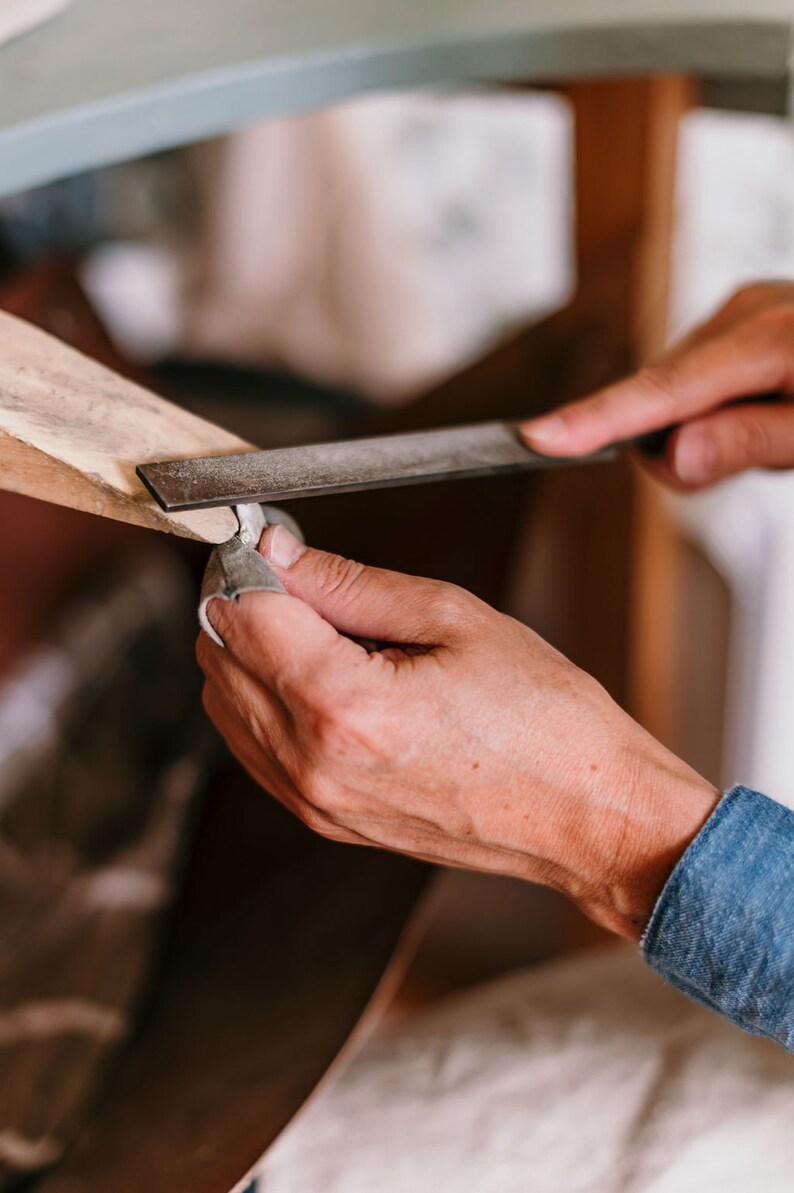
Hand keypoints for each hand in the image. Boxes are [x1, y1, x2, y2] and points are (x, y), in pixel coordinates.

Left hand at [197, 526, 716, 938]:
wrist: (584, 814)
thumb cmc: (543, 720)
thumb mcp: (452, 618)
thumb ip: (351, 583)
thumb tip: (283, 553)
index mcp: (344, 704)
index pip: (243, 612)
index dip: (248, 563)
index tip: (271, 542)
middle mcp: (313, 761)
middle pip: (219, 658)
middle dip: (246, 603)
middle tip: (301, 576)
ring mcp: (315, 799)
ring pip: (224, 704)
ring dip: (251, 654)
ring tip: (323, 631)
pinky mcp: (325, 819)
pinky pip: (254, 749)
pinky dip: (266, 702)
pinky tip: (321, 679)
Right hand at [521, 282, 793, 488]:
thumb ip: (754, 442)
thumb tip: (673, 455)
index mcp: (773, 336)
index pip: (665, 391)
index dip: (598, 419)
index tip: (538, 439)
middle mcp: (748, 311)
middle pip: (663, 394)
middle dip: (675, 442)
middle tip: (740, 468)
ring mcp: (746, 310)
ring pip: (678, 389)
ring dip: (703, 426)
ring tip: (771, 434)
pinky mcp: (746, 319)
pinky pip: (700, 376)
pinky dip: (715, 407)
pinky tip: (762, 412)